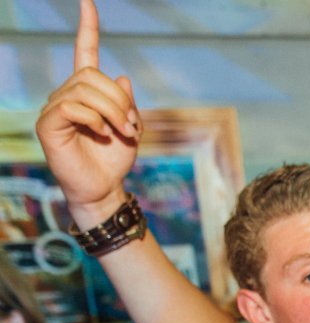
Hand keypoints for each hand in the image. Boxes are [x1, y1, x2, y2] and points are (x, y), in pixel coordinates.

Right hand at [35, 0, 141, 226]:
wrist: (103, 188)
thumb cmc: (114, 160)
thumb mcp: (130, 128)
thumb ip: (127, 102)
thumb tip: (120, 76)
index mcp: (87, 92)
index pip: (85, 52)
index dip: (88, 28)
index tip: (87, 2)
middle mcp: (67, 94)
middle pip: (92, 75)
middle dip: (119, 100)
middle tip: (131, 126)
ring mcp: (55, 108)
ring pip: (84, 89)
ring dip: (112, 111)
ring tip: (121, 132)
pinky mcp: (48, 124)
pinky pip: (72, 106)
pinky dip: (94, 119)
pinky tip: (102, 134)